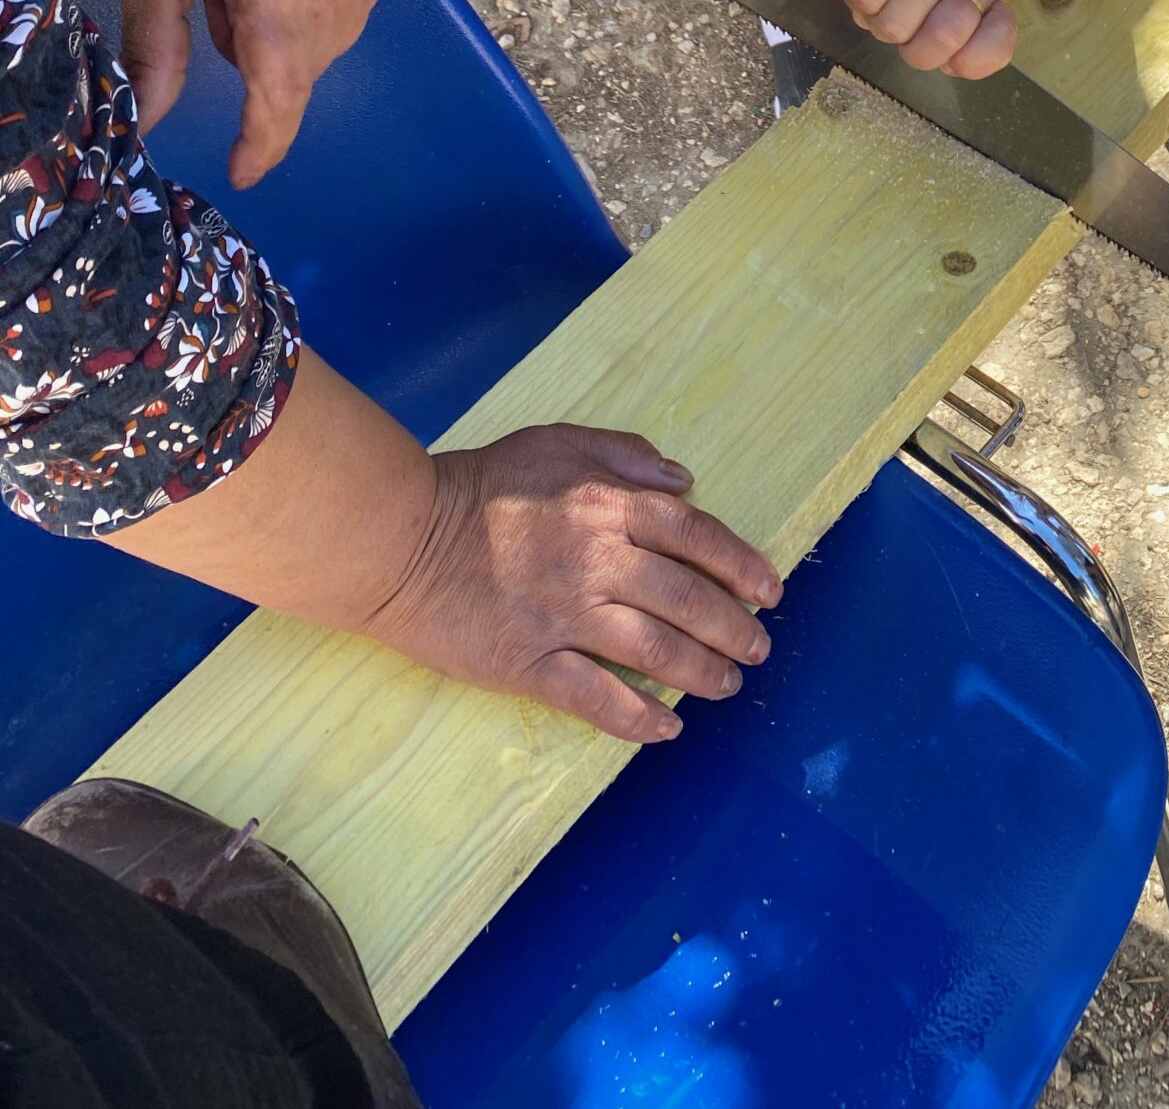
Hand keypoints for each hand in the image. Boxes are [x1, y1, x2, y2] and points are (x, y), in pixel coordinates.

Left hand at [117, 0, 402, 190]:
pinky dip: (318, 6)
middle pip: (304, 69)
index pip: (280, 92)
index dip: (262, 141)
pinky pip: (354, 8)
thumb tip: (147, 123)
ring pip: (332, 43)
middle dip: (261, 64)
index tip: (244, 170)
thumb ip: (154, 52)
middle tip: (218, 2)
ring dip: (290, 35)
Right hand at [366, 422, 782, 743]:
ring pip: (656, 652)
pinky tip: (668, 729)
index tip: (768, 589)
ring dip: (703, 673)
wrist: (398, 538)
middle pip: (688, 599)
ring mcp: (565, 617)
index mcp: (608, 505)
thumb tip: (683, 481)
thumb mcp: (556, 441)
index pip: (697, 536)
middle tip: (758, 647)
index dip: (741, 565)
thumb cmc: (478, 484)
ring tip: (729, 686)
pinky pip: (597, 699)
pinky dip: (639, 719)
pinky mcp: (530, 664)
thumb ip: (624, 455)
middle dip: (734, 628)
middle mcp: (598, 561)